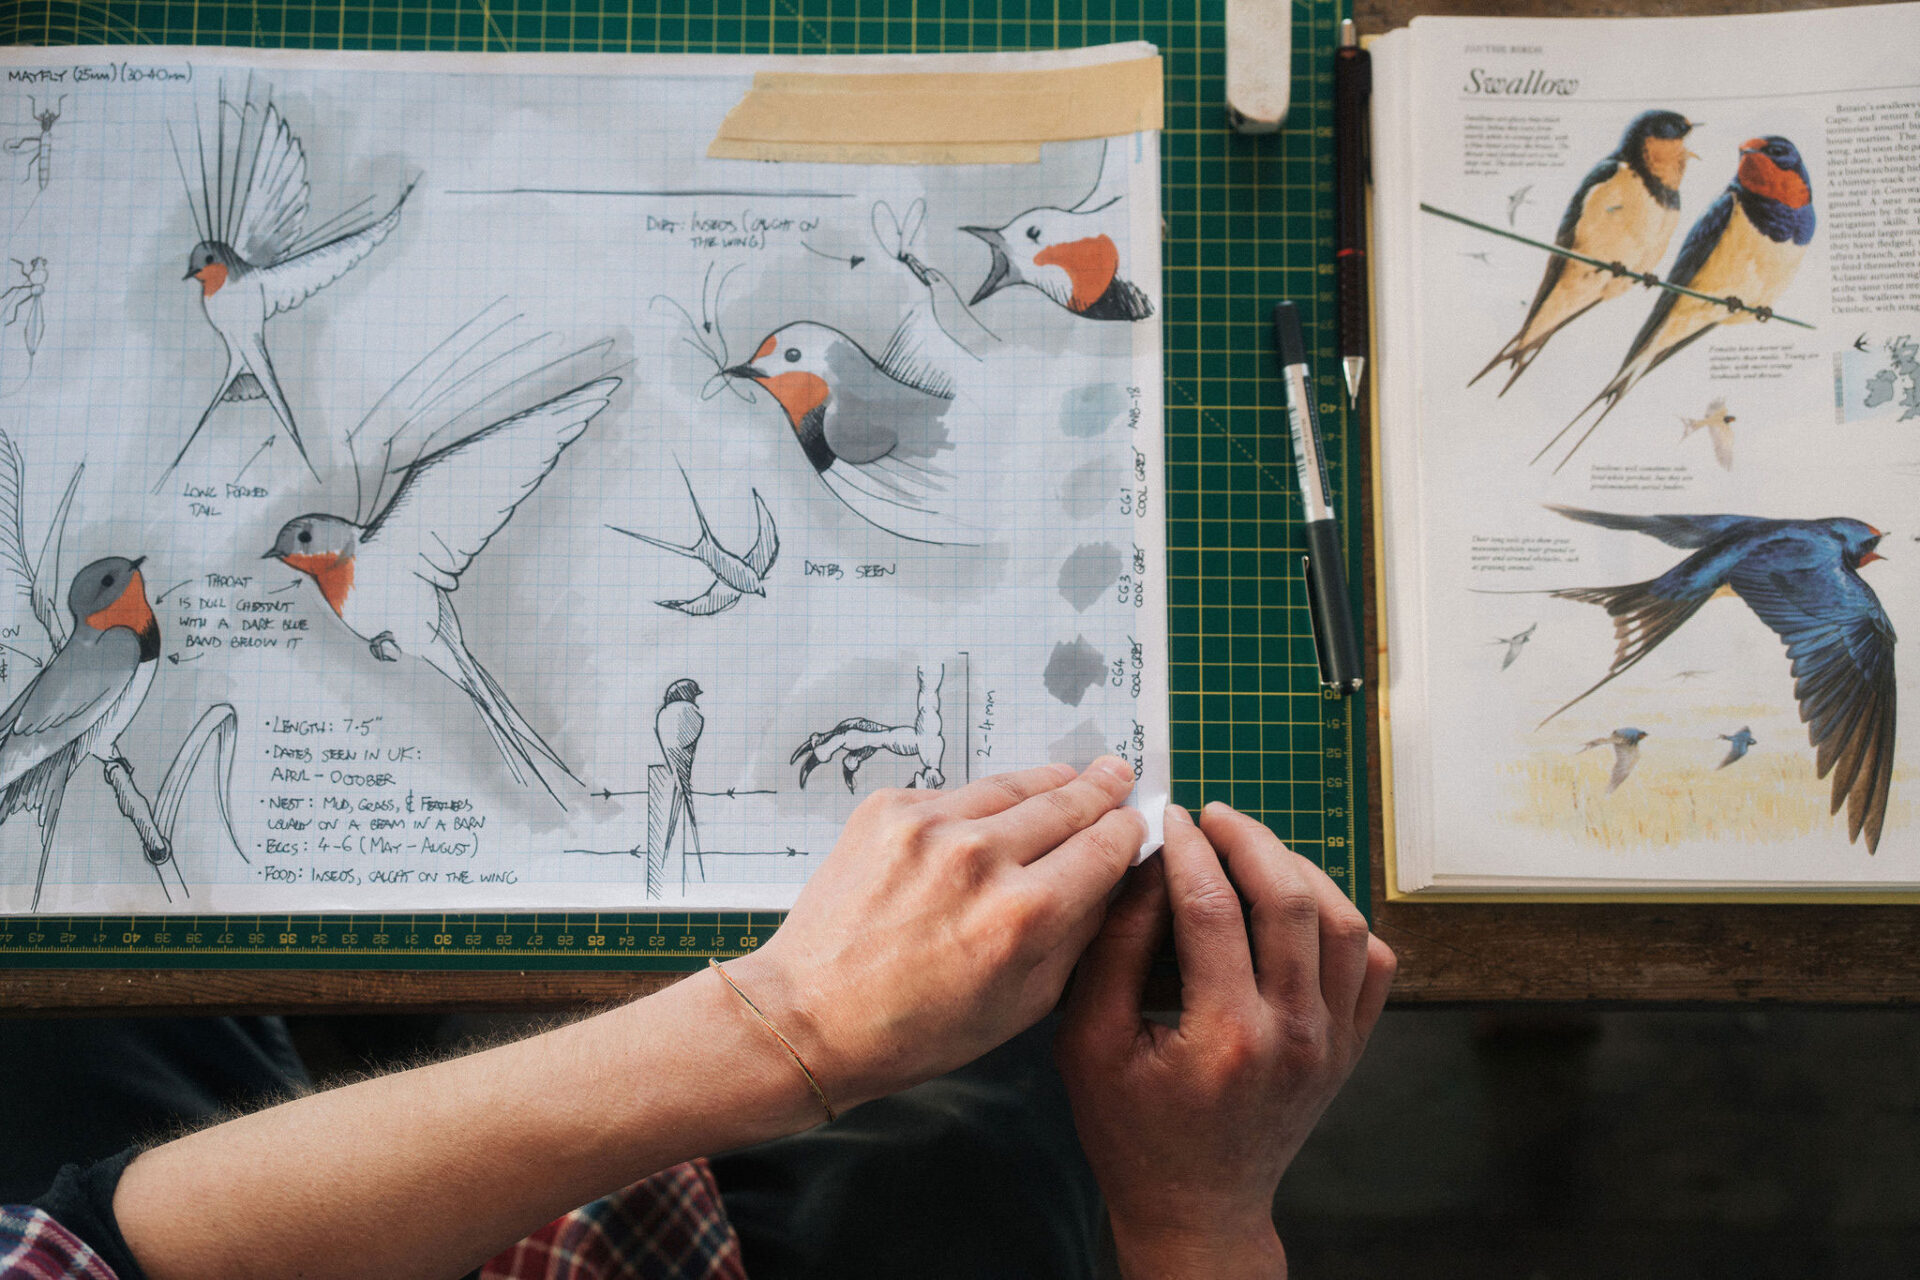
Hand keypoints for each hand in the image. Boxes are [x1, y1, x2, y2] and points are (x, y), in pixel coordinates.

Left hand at [726, 757, 1145, 1110]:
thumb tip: (1112, 879)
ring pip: (1012, 785)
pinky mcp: (888, 809)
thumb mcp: (1023, 1004)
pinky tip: (989, 815)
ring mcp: (930, 825)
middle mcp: (980, 857)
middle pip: (1066, 802)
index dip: (1127, 831)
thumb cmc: (917, 1029)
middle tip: (1118, 773)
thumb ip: (1078, 935)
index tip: (1135, 821)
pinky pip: (955, 793)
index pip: (1104, 846)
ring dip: (1047, 782)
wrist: (810, 1016)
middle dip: (1099, 790)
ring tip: (1071, 776)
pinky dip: (978, 803)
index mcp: (1025, 914)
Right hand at [1056, 803, 1395, 1278]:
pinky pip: (1371, 960)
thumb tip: (1146, 868)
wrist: (1198, 1207)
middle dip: (1248, 841)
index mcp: (1225, 1036)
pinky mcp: (1350, 1046)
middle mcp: (1294, 1034)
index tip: (1167, 818)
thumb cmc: (1133, 1132)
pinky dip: (1342, 917)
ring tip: (1253, 848)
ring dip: (1298, 868)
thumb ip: (1114, 952)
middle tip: (1212, 817)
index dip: (1187, 849)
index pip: (1213, 907)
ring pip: (1343, 920)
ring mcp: (1333, 1041)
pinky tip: (1299, 902)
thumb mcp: (1090, 1044)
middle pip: (1291, 899)